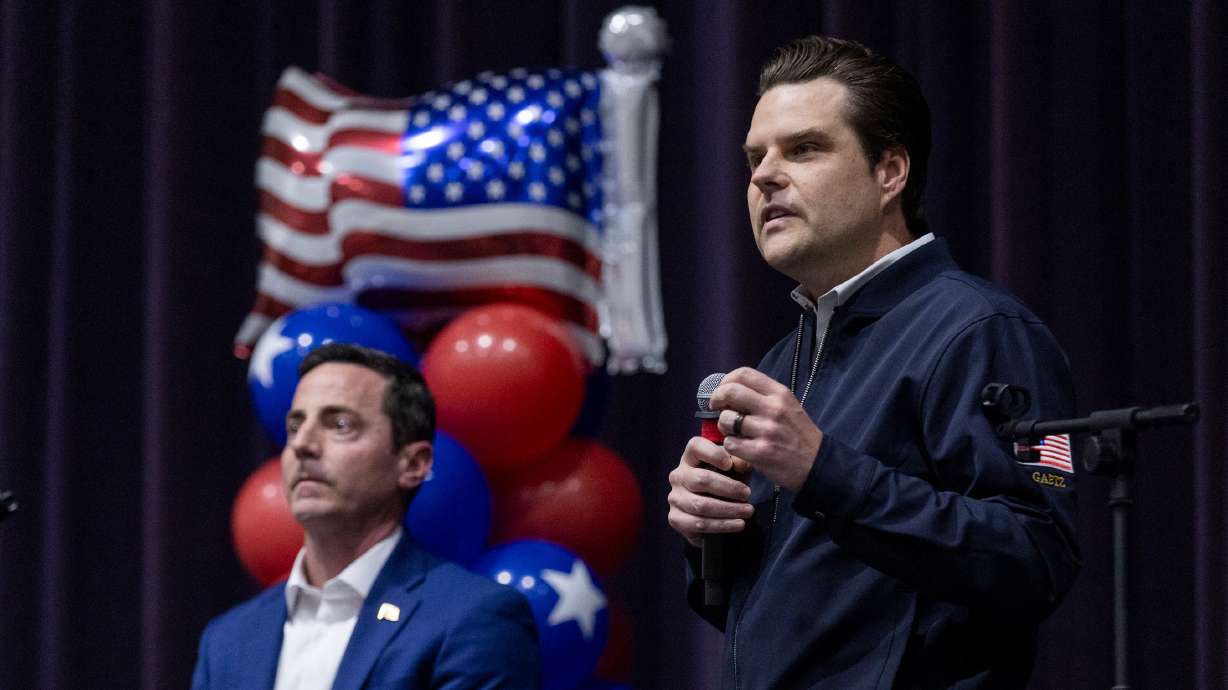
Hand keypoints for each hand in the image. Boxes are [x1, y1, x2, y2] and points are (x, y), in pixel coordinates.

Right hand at [667, 436, 752, 546]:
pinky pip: (698, 524)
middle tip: (747, 494)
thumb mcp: (736, 470)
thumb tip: (742, 464)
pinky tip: (737, 524)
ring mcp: (674, 497)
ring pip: (701, 505)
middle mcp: (678, 475)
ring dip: (728, 509)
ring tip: (748, 511)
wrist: (715, 513)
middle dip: (729, 488)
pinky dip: (721, 525)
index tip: (730, 464)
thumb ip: (740, 463)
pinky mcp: (675, 518)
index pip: (696, 446)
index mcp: (690, 457)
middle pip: (702, 479)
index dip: (713, 454)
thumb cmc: (726, 483)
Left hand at [709, 367, 822, 491]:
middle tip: (715, 407)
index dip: (726, 380)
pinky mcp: (760, 452)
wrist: (817, 464)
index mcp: (779, 393)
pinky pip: (730, 443)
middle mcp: (773, 408)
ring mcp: (767, 430)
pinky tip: (740, 448)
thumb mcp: (788, 406)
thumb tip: (731, 388)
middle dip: (716, 398)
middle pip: (730, 391)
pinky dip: (731, 446)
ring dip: (723, 426)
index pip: (744, 373)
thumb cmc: (798, 434)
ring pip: (726, 419)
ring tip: (733, 432)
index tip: (723, 390)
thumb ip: (763, 396)